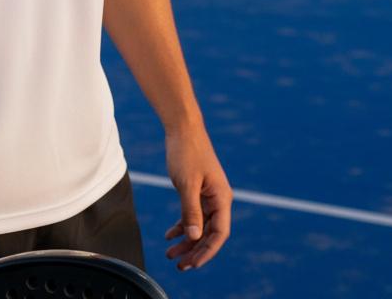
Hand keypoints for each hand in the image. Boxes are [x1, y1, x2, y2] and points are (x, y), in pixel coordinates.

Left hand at [163, 120, 232, 270]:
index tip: (192, 264)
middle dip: (194, 250)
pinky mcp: (197, 190)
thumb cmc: (187, 152)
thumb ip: (191, 210)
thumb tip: (194, 236)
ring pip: (199, 225)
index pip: (219, 234)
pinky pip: (192, 214)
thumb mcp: (187, 183)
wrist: (183, 127)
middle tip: (178, 265)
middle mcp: (218, 199)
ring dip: (186, 241)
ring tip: (170, 254)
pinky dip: (182, 225)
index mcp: (221, 198)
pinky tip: (169, 235)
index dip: (207, 251)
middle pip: (209, 233)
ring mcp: (208, 195)